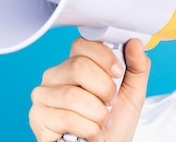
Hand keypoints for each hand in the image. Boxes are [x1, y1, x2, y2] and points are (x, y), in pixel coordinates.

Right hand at [29, 38, 150, 141]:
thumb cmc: (114, 123)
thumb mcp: (132, 94)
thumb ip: (137, 66)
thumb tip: (134, 42)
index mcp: (75, 64)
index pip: (82, 44)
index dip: (104, 57)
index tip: (118, 73)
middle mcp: (55, 76)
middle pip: (78, 66)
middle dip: (104, 89)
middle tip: (110, 103)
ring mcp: (43, 95)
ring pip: (72, 95)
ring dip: (97, 114)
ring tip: (102, 122)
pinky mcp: (38, 117)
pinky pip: (65, 117)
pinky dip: (88, 129)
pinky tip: (92, 134)